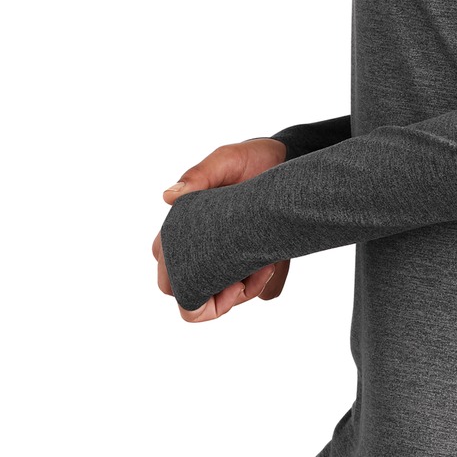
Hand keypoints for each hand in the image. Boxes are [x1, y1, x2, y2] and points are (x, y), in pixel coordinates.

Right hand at [153, 136, 292, 321]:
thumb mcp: (226, 160)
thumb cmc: (251, 157)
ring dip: (244, 289)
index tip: (213, 274)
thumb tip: (168, 197)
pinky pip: (260, 292)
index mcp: (184, 229)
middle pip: (193, 295)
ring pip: (224, 299)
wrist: (289, 159)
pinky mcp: (258, 262)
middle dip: (215, 296)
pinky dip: (264, 284)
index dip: (185, 288)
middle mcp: (204, 248)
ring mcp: (231, 257)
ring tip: (265, 261)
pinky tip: (273, 260)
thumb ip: (198, 175)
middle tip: (242, 276)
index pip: (168, 277)